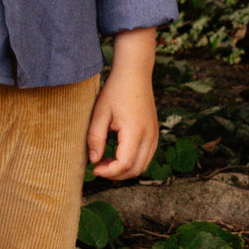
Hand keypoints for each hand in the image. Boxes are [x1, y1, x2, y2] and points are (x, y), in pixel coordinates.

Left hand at [86, 28, 158, 179]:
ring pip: (143, 165)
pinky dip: (132, 162)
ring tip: (106, 161)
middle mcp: (150, 135)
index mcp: (136, 131)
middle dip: (116, 174)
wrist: (135, 73)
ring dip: (125, 170)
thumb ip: (95, 138)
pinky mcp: (154, 133)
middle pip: (136, 169)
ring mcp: (155, 135)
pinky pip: (146, 156)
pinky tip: (116, 154)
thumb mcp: (100, 113)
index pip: (125, 164)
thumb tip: (93, 160)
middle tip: (98, 167)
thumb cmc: (115, 90)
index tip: (94, 168)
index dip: (109, 171)